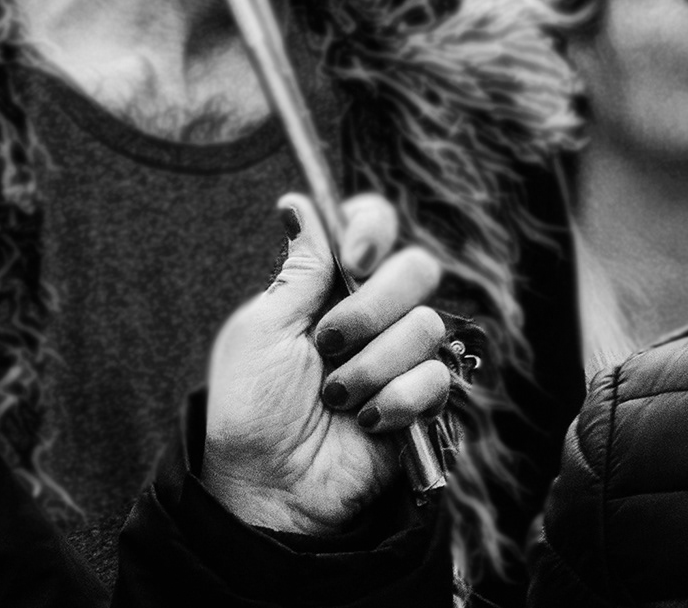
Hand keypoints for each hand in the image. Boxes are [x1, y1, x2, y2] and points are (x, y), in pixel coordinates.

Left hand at [199, 191, 454, 536]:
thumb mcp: (261, 331)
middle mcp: (372, 313)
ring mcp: (400, 356)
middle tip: (330, 343)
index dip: (374, 229)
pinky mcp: (422, 399)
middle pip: (417, 266)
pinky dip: (396, 401)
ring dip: (372, 367)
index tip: (354, 258)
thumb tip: (299, 199)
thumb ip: (297, 269)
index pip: (374, 225)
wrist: (269, 487)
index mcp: (331, 286)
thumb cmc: (250, 410)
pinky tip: (365, 422)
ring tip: (336, 399)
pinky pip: (436, 378)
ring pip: (426, 325)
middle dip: (374, 306)